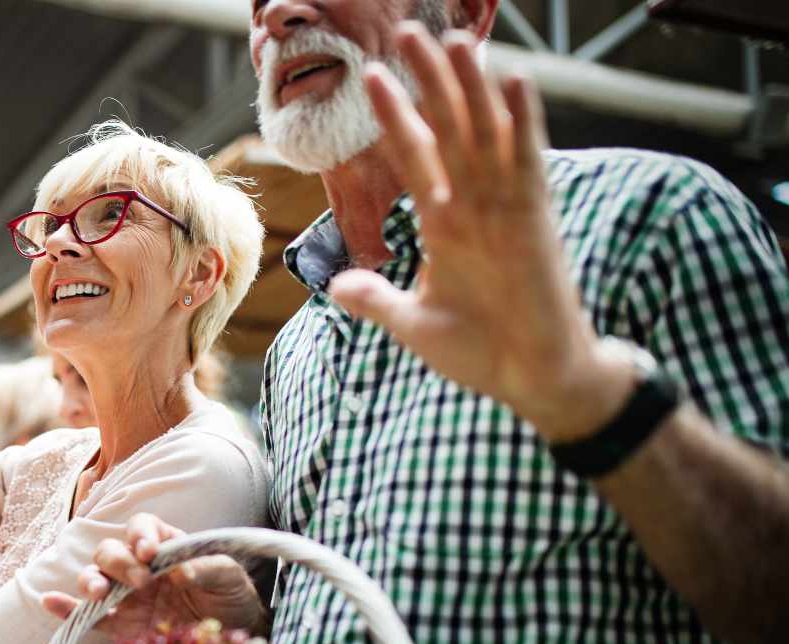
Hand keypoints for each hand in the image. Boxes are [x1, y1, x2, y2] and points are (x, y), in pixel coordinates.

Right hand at [40, 513, 267, 635]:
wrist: (235, 636)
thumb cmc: (231, 597)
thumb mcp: (231, 577)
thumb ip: (207, 567)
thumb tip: (179, 572)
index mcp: (164, 545)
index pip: (141, 526)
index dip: (140, 535)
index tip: (151, 552)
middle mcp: (139, 566)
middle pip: (110, 551)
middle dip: (119, 562)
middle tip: (141, 581)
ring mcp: (127, 597)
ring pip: (94, 578)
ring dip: (91, 581)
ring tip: (102, 593)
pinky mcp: (121, 627)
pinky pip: (88, 617)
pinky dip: (67, 609)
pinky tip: (51, 602)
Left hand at [327, 25, 631, 441]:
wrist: (532, 378)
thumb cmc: (481, 352)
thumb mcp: (414, 325)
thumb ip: (377, 301)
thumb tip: (338, 285)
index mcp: (446, 224)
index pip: (416, 156)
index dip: (396, 117)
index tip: (370, 78)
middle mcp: (475, 205)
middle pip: (449, 128)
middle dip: (429, 82)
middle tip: (404, 33)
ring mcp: (507, 209)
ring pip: (486, 134)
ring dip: (471, 88)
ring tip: (454, 41)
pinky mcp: (536, 221)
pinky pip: (527, 163)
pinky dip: (522, 124)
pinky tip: (514, 82)